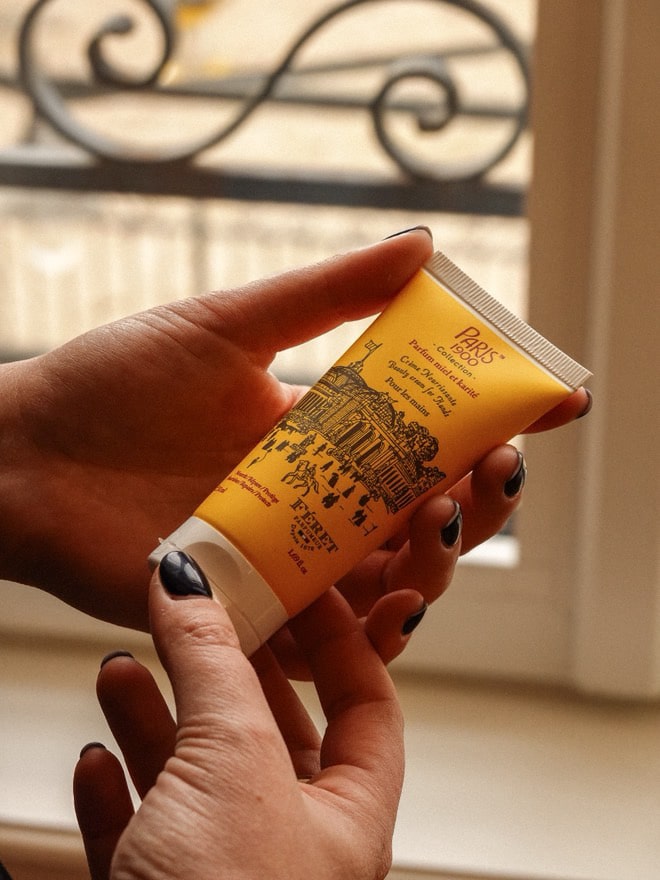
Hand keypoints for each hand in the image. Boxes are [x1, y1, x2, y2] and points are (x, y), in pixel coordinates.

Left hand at [0, 228, 589, 644]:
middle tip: (496, 466)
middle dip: (485, 496)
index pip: (433, 435)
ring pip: (398, 577)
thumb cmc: (115, 384)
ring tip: (444, 518)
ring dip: (442, 559)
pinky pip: (335, 641)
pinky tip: (395, 604)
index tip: (556, 401)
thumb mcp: (230, 324)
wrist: (26, 458)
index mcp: (324, 434)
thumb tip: (424, 246)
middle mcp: (318, 500)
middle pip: (431, 513)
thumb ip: (327, 293)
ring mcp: (290, 558)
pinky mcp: (254, 612)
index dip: (498, 422)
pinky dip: (376, 633)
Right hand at [74, 566, 403, 879]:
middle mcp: (290, 848)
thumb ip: (211, 661)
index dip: (335, 636)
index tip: (297, 585)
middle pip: (266, 733)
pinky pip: (139, 836)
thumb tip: (187, 577)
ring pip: (192, 781)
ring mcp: (220, 879)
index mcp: (347, 816)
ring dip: (155, 721)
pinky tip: (94, 761)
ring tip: (124, 670)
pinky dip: (115, 793)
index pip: (365, 701)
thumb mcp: (232, 760)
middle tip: (195, 618)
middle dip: (224, 671)